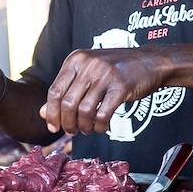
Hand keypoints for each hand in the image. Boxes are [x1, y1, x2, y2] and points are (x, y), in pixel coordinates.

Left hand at [42, 48, 167, 134]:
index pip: (54, 91)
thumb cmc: (116, 69)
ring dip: (84, 126)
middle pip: (67, 103)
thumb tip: (43, 113)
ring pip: (84, 110)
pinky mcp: (121, 86)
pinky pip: (103, 114)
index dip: (51, 113)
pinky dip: (100, 126)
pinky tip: (102, 127)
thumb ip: (66, 91)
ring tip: (88, 129)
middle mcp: (88, 64)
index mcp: (76, 59)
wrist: (150, 61)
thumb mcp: (87, 74)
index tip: (53, 127)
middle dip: (67, 123)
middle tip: (72, 131)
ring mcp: (105, 74)